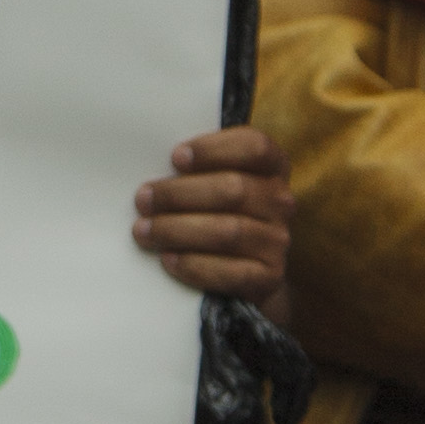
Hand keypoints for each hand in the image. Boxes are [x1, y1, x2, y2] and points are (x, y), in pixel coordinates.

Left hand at [134, 123, 291, 308]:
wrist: (246, 272)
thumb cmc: (218, 214)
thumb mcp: (215, 183)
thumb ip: (196, 169)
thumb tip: (149, 162)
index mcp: (272, 168)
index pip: (255, 147)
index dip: (215, 150)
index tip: (176, 157)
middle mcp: (281, 202)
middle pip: (233, 190)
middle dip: (180, 194)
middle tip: (143, 200)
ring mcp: (278, 240)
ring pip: (228, 231)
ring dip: (178, 230)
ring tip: (145, 231)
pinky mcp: (269, 276)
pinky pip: (231, 272)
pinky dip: (194, 265)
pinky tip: (168, 259)